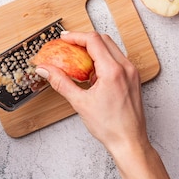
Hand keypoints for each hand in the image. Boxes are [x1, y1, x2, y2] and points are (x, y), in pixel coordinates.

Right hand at [36, 33, 178, 178]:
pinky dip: (103, 58)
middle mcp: (126, 67)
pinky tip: (92, 72)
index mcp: (113, 71)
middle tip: (68, 45)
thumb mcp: (80, 103)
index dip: (76, 36)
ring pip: (111, 48)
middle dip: (84, 39)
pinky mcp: (133, 78)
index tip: (63, 38)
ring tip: (78, 59)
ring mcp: (132, 72)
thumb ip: (60, 82)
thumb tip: (45, 70)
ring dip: (94, 48)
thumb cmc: (109, 126)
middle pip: (103, 39)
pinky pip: (117, 59)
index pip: (93, 40)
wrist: (129, 141)